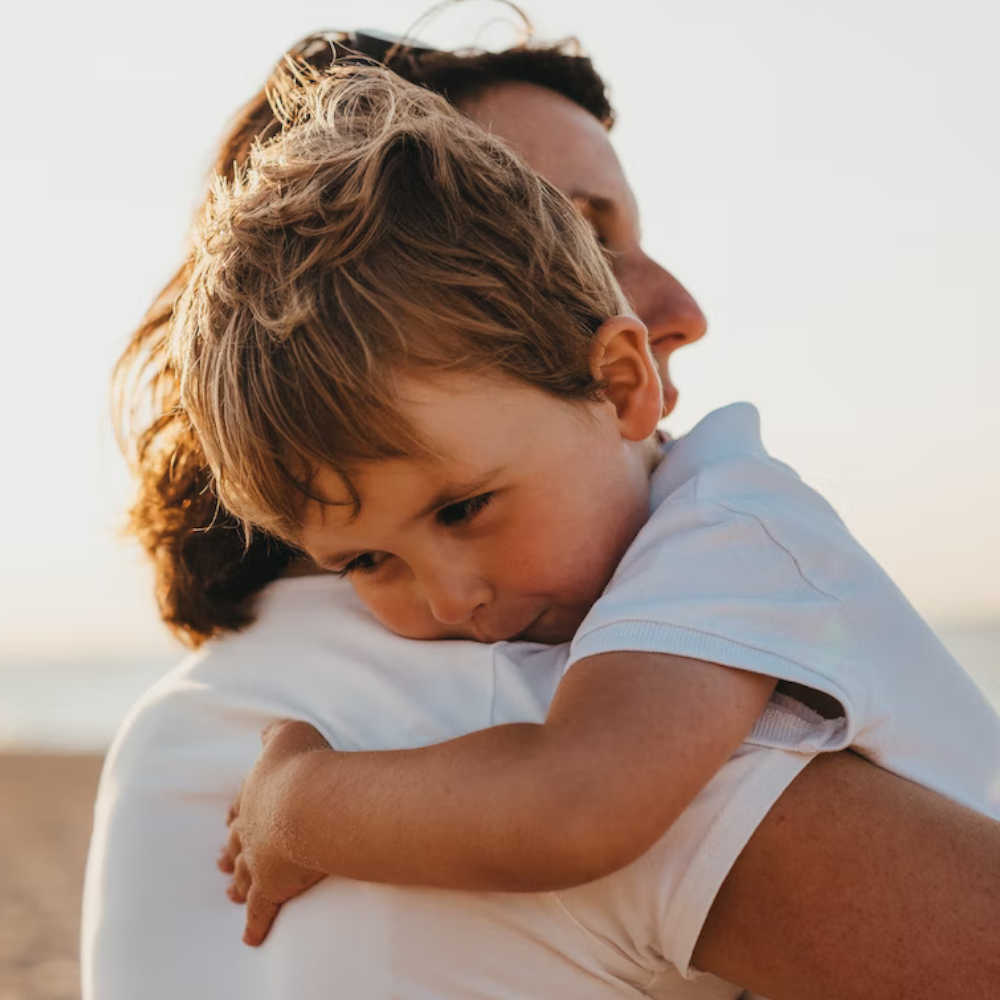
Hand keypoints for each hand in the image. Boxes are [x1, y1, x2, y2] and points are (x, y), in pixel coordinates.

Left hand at [218, 720, 331, 945]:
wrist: (309, 800)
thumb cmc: (303, 764)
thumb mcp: (289, 733)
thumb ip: (276, 732)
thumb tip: (266, 731)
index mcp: (255, 795)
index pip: (241, 807)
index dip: (237, 813)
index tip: (230, 820)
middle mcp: (251, 828)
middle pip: (236, 843)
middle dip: (229, 852)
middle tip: (220, 861)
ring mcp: (258, 859)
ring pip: (242, 876)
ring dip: (236, 884)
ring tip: (229, 892)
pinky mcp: (272, 886)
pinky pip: (260, 910)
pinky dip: (254, 924)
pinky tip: (250, 937)